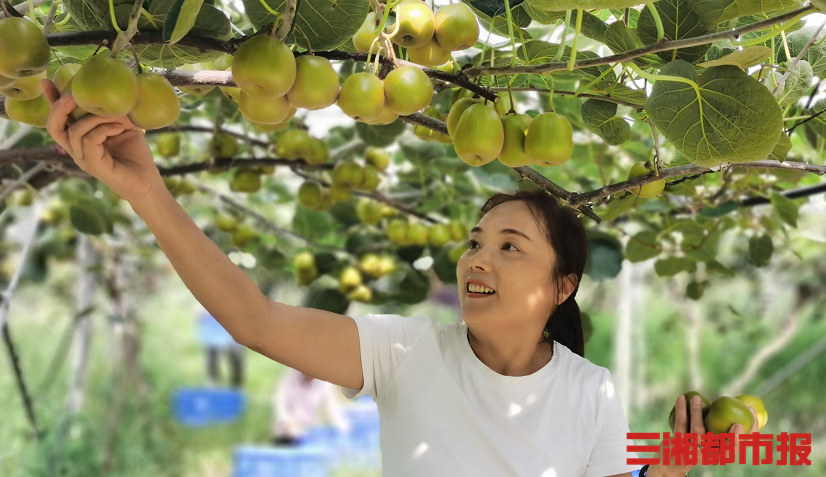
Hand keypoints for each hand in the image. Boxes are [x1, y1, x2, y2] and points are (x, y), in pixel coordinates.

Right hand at [42, 79, 163, 205]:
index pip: (59, 120)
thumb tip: (112, 97)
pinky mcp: (93, 165)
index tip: (48, 81)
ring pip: (75, 131)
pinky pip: (90, 140)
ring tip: (116, 117)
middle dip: (60, 106)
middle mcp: (77, 150)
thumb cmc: (136, 156)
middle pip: (54, 126)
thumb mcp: (124, 127)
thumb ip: (114, 114)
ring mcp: (83, 159)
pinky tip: (119, 128)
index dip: (52, 101)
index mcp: (80, 140)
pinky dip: (104, 129)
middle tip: (75, 94)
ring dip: (95, 118)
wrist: (148, 183)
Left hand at [650, 395, 759, 475]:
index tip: (750, 420)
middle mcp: (708, 456)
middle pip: (724, 448)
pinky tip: (681, 397)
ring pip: (698, 433)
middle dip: (733, 437)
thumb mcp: (713, 437)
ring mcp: (693, 452)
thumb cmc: (698, 443)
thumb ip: (726, 426)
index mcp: (719, 454)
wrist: (671, 460)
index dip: (748, 436)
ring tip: (697, 397)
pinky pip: (681, 425)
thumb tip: (743, 405)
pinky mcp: (678, 445)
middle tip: (738, 421)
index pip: (738, 448)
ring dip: (697, 413)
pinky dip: (681, 410)